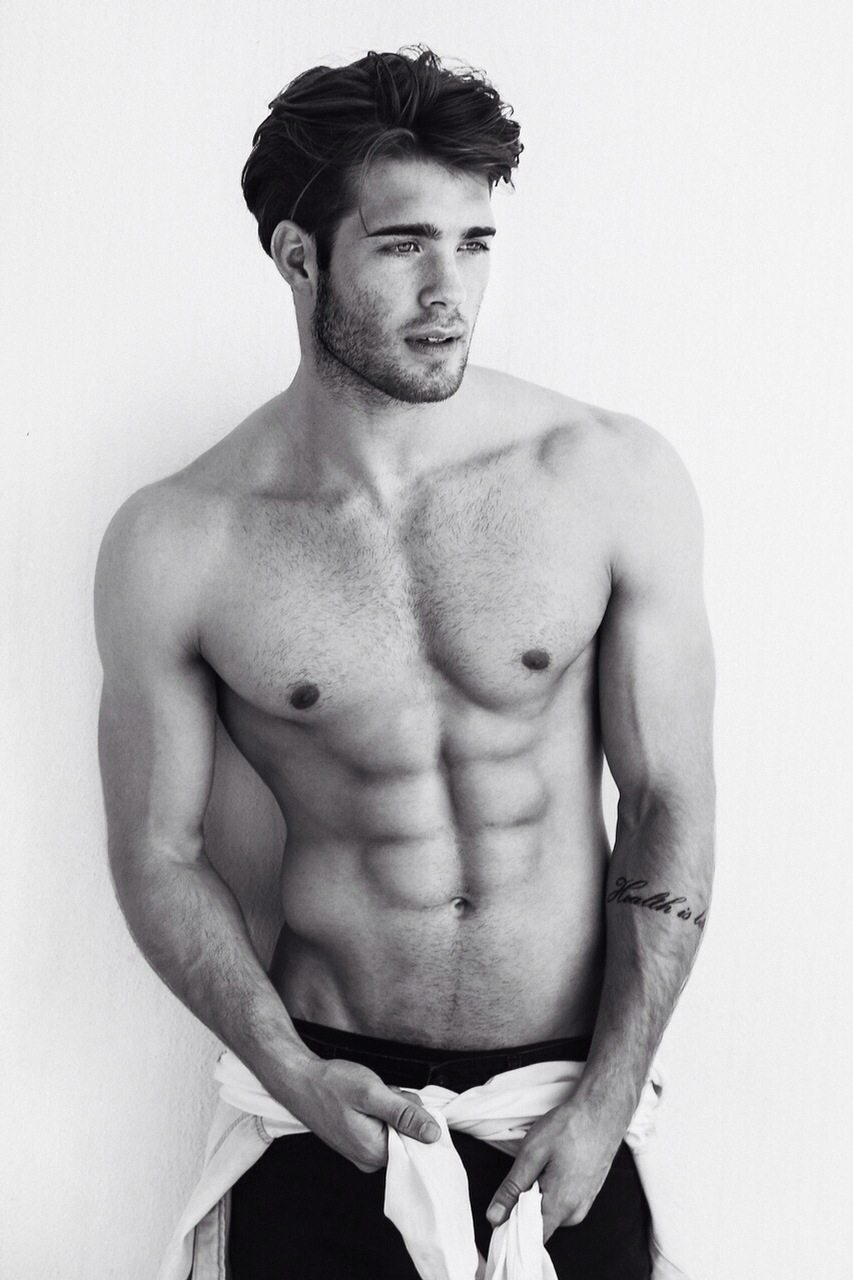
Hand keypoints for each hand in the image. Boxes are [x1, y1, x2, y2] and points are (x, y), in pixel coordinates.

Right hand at [284, 1056, 441, 1172]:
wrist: (299, 1080)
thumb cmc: (331, 1085)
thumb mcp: (372, 1094)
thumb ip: (404, 1115)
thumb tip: (434, 1135)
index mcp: (375, 1153)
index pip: (418, 1142)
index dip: (414, 1114)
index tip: (396, 1099)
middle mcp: (369, 1159)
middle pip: (407, 1133)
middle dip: (400, 1108)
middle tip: (379, 1093)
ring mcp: (362, 1151)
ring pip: (395, 1127)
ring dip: (389, 1106)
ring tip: (368, 1094)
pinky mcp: (357, 1141)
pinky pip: (381, 1126)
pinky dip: (378, 1109)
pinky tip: (363, 1100)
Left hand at [486, 1101, 622, 1241]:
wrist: (603, 1111)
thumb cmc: (570, 1127)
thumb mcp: (532, 1153)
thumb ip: (512, 1188)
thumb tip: (494, 1217)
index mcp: (560, 1207)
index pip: (529, 1238)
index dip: (509, 1228)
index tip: (497, 1213)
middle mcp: (574, 1213)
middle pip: (539, 1226)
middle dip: (522, 1208)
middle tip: (520, 1177)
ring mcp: (583, 1205)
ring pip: (549, 1213)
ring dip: (537, 1197)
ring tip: (539, 1167)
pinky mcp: (587, 1195)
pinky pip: (561, 1204)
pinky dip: (550, 1192)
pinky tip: (551, 1168)